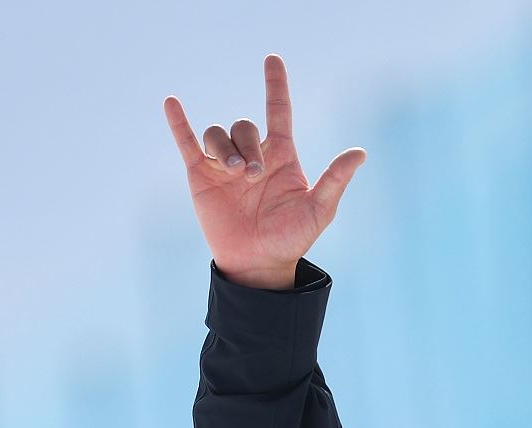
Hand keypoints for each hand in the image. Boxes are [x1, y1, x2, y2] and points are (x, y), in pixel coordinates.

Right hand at [162, 55, 365, 288]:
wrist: (258, 263)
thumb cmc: (291, 239)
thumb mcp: (318, 209)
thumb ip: (335, 179)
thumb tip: (360, 152)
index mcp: (281, 157)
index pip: (278, 111)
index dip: (275, 84)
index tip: (272, 60)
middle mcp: (252, 155)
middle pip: (244, 126)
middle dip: (247, 144)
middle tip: (253, 175)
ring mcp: (225, 165)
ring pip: (218, 134)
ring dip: (224, 147)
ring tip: (234, 172)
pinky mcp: (202, 176)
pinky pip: (187, 143)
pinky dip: (179, 123)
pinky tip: (172, 103)